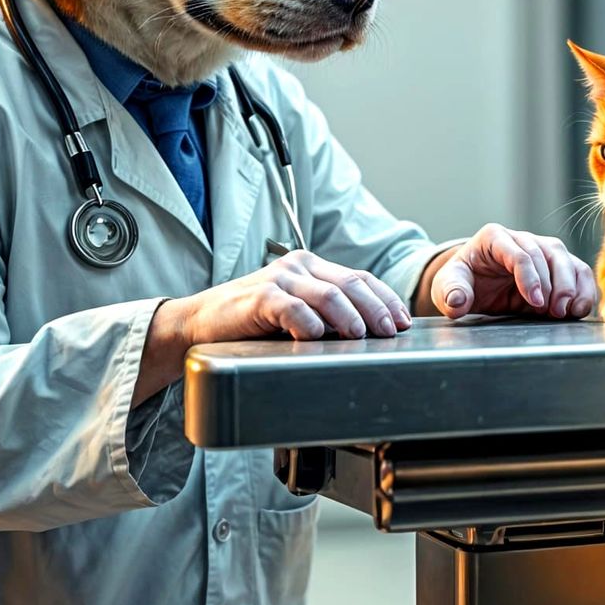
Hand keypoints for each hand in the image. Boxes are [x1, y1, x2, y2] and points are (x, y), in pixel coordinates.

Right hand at [181, 250, 412, 342]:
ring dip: (351, 317)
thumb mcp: (294, 312)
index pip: (360, 278)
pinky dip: (309, 323)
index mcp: (311, 267)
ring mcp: (279, 278)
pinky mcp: (259, 296)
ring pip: (329, 294)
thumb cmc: (251, 323)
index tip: (404, 322)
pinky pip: (292, 307)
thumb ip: (324, 314)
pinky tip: (317, 337)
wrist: (199, 323)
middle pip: (351, 284)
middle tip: (391, 333)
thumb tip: (368, 334)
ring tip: (362, 337)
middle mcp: (298, 266)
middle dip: (377, 309)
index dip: (386, 299)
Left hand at [428, 224, 596, 319]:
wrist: (473, 283)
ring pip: (566, 259)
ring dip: (572, 287)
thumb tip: (457, 302)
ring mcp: (541, 250)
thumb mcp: (448, 286)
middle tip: (553, 311)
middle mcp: (521, 240)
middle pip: (549, 253)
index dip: (530, 278)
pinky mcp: (555, 266)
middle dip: (555, 284)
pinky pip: (577, 271)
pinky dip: (583, 290)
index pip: (520, 253)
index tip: (534, 302)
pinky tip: (578, 309)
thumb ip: (452, 292)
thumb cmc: (462, 280)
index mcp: (494, 238)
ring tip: (567, 312)